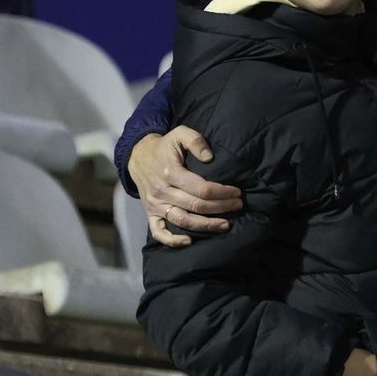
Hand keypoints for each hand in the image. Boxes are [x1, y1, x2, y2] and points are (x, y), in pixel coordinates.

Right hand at [128, 127, 243, 245]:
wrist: (138, 157)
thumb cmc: (164, 147)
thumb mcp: (179, 134)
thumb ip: (195, 140)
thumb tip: (209, 157)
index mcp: (170, 173)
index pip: (201, 189)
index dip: (222, 193)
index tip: (236, 192)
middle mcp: (162, 191)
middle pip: (196, 206)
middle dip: (221, 208)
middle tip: (238, 205)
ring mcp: (155, 205)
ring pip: (182, 221)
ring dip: (206, 226)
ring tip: (225, 224)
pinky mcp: (150, 214)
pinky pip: (159, 232)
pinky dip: (173, 241)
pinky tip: (190, 241)